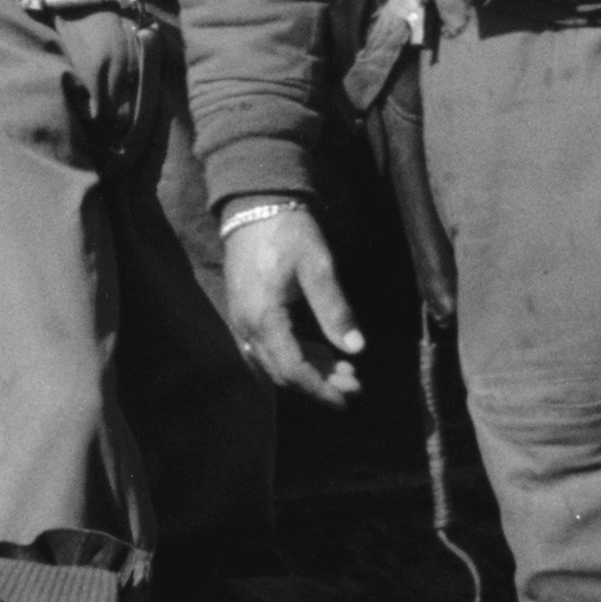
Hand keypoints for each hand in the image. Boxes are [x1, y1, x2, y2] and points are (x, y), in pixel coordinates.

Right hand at [221, 202, 366, 406]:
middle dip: (320, 383)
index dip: (320, 389)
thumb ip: (335, 310)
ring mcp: (243, 320)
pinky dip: (297, 354)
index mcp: (263, 318)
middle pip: (283, 372)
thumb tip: (357, 349)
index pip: (292, 369)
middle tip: (356, 385)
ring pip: (276, 361)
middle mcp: (247, 326)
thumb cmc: (288, 231)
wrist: (255, 203)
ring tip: (346, 371)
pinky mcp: (246, 311)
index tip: (348, 398)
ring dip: (310, 370)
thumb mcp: (319, 267)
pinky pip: (270, 346)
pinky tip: (322, 352)